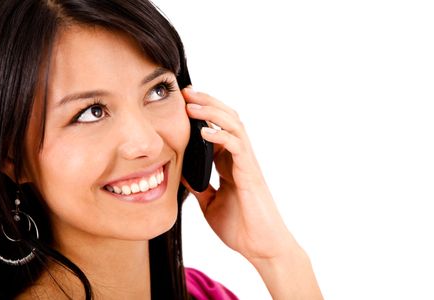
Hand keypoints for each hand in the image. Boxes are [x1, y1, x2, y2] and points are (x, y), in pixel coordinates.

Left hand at [181, 87, 291, 261]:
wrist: (260, 247)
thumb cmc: (240, 226)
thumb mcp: (211, 204)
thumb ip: (201, 187)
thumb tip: (183, 175)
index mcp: (229, 165)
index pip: (217, 130)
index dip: (203, 114)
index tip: (185, 102)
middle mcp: (239, 159)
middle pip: (227, 121)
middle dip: (207, 103)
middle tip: (188, 92)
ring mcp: (246, 164)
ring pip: (234, 127)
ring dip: (213, 112)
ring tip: (193, 104)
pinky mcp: (250, 174)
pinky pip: (237, 147)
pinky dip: (221, 136)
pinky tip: (204, 132)